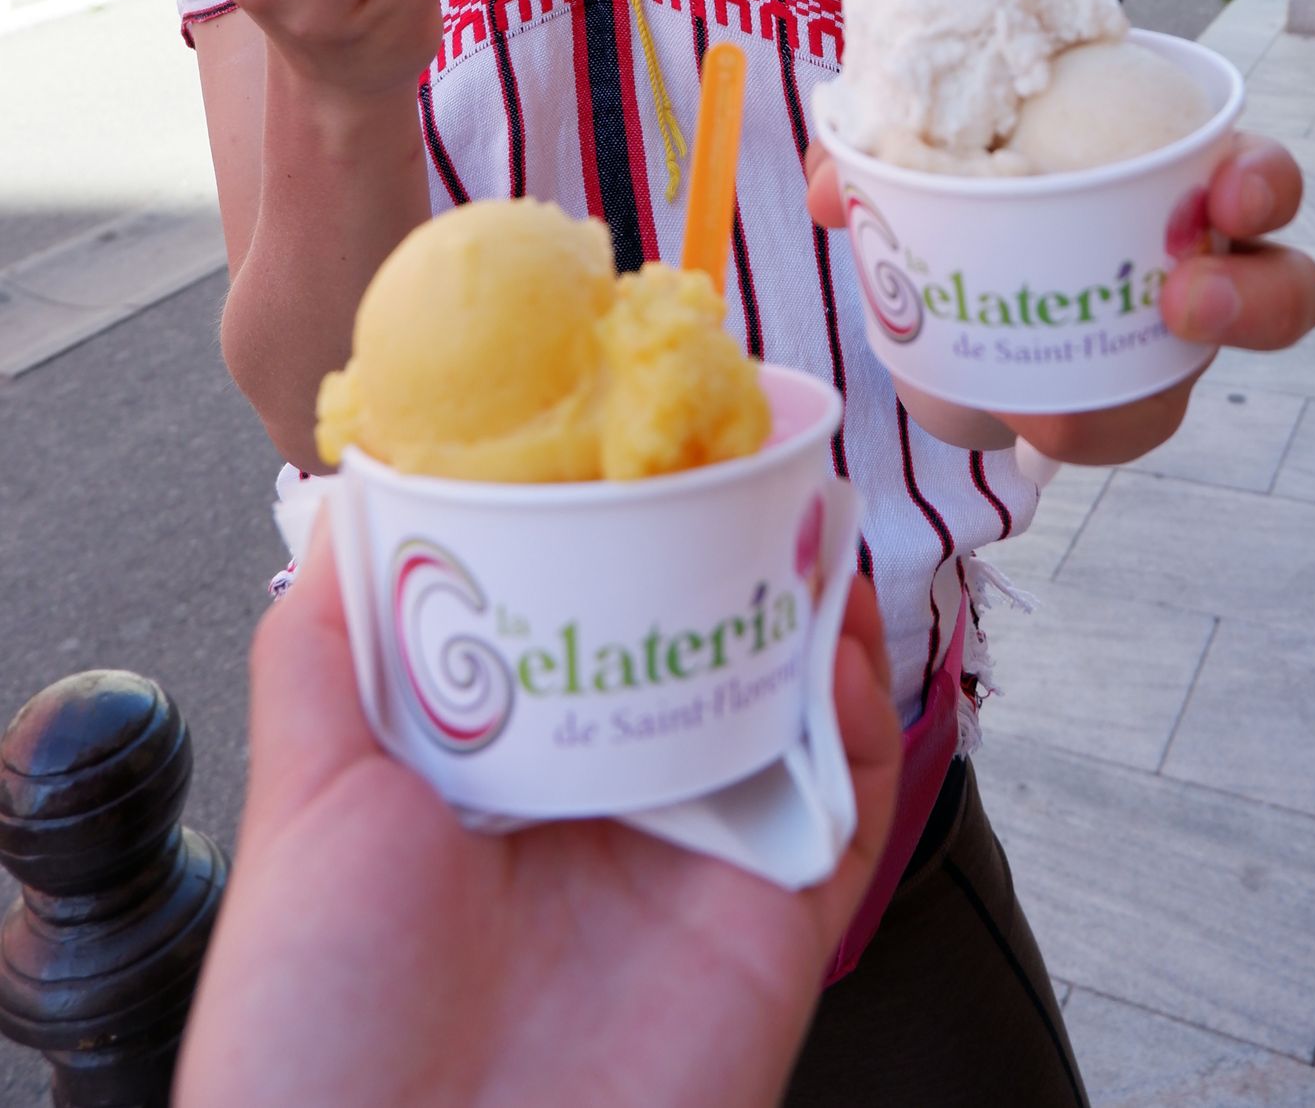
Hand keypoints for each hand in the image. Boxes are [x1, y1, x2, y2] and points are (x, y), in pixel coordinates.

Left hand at [175, 521, 900, 1107]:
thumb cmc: (317, 1027)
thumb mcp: (305, 803)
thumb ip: (328, 647)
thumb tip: (350, 493)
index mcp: (500, 766)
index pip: (579, 613)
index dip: (621, 523)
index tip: (641, 428)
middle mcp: (605, 802)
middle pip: (697, 643)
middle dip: (736, 545)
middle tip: (758, 450)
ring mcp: (693, 859)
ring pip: (789, 706)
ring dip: (816, 605)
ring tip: (816, 514)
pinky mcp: (772, 924)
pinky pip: (849, 807)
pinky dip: (868, 716)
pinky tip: (843, 640)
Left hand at [805, 131, 1314, 466]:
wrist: (964, 230)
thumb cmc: (988, 158)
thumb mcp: (955, 128)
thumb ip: (891, 145)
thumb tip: (835, 191)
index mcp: (1179, 174)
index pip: (1261, 177)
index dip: (1263, 185)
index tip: (1227, 191)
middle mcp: (1196, 260)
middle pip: (1279, 293)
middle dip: (1250, 303)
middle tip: (1182, 302)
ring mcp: (1164, 340)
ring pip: (1192, 384)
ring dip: (1139, 404)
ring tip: (1057, 417)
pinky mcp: (1119, 399)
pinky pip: (1114, 425)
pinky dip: (1057, 424)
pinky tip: (1006, 420)